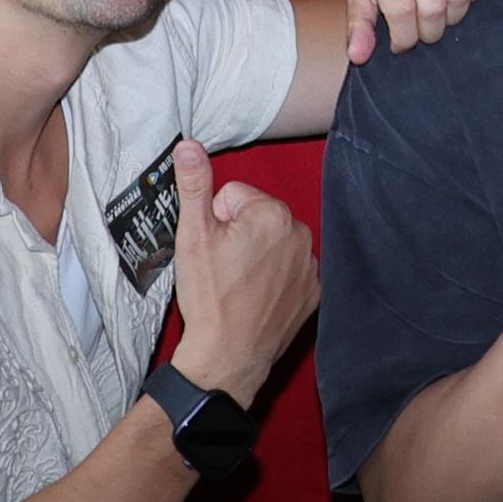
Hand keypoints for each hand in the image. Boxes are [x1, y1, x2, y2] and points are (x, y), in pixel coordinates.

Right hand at [164, 138, 320, 405]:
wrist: (227, 357)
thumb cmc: (209, 297)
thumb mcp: (192, 236)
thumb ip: (194, 184)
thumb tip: (189, 145)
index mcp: (272, 213)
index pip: (234, 196)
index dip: (215, 221)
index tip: (211, 249)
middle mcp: (300, 234)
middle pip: (256, 217)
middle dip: (238, 236)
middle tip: (222, 268)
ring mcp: (310, 266)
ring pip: (273, 244)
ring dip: (257, 256)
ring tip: (237, 285)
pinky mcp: (313, 293)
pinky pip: (290, 272)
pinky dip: (274, 280)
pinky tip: (256, 298)